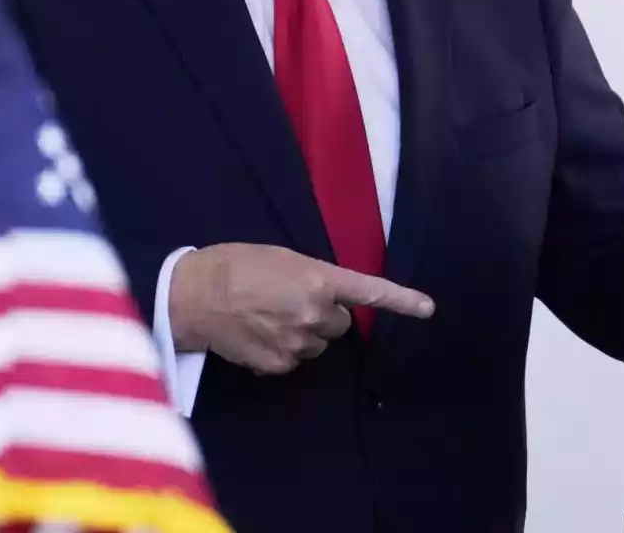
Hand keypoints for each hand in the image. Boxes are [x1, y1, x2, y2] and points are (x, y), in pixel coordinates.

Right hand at [169, 243, 434, 373]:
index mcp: (320, 279)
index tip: (429, 309)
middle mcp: (316, 313)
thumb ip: (315, 278)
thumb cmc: (239, 265)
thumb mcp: (285, 259)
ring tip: (269, 315)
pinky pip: (294, 360)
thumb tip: (329, 299)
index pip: (370, 291)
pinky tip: (259, 334)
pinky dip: (283, 350)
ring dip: (304, 332)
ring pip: (318, 343)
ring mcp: (298, 343)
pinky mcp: (279, 365)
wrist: (195, 295)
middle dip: (325, 314)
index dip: (402, 300)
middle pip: (340, 323)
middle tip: (292, 300)